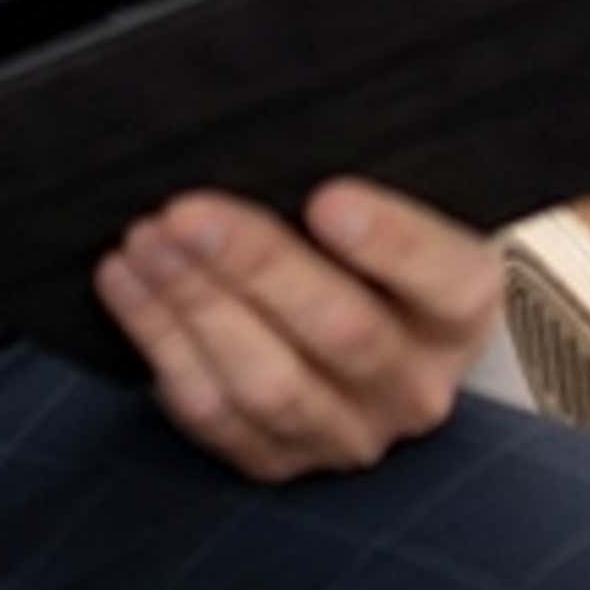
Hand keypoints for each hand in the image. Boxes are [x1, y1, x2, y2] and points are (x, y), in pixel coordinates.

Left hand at [96, 182, 501, 480]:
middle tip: (188, 214)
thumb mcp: (403, 200)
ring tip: (146, 242)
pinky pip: (213, 414)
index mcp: (461, 308)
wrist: (377, 327)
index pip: (444, 278)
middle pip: (340, 331)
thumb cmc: (379, 245)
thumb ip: (368, 172)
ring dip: (194, 306)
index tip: (328, 199)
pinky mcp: (280, 460)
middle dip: (255, 267)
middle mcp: (415, 383)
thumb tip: (279, 128)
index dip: (388, 242)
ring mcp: (347, 433)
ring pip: (267, 381)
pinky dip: (161, 345)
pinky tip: (128, 284)